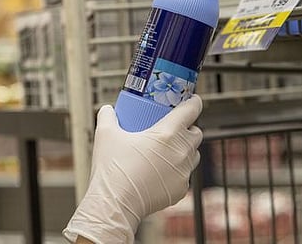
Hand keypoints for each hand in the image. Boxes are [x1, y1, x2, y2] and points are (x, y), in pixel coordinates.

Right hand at [63, 95, 202, 243]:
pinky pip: (184, 175)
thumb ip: (107, 116)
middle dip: (188, 128)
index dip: (193, 102)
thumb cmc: (112, 167)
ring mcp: (183, 172)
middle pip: (196, 133)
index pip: (191, 111)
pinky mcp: (180, 190)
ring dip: (184, 149)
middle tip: (172, 127)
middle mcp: (181, 151)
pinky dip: (176, 170)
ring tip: (166, 150)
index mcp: (167, 133)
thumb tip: (108, 109)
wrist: (115, 203)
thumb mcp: (105, 134)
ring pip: (193, 155)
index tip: (191, 99)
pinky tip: (160, 171)